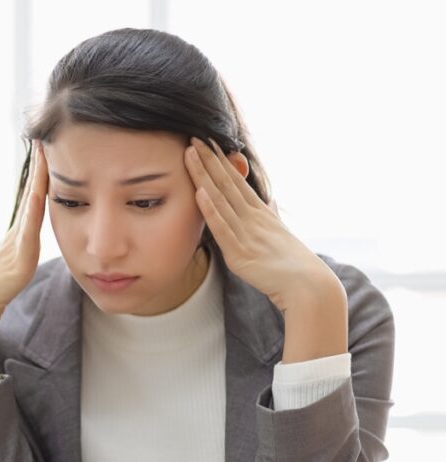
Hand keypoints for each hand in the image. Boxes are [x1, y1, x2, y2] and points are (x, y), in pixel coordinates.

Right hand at [0, 141, 47, 370]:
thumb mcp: (15, 269)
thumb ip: (23, 256)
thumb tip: (27, 251)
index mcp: (19, 234)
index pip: (34, 197)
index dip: (41, 173)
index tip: (47, 149)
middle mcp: (17, 231)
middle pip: (32, 191)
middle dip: (41, 165)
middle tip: (45, 136)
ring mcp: (17, 240)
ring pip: (32, 202)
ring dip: (40, 176)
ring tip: (45, 151)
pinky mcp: (20, 254)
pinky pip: (30, 226)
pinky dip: (36, 205)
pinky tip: (41, 189)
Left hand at [184, 137, 338, 312]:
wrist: (308, 286)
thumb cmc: (292, 264)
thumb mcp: (277, 235)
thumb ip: (268, 219)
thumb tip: (268, 205)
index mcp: (260, 214)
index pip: (236, 182)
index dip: (220, 162)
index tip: (207, 143)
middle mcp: (252, 218)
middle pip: (226, 183)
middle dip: (208, 160)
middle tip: (193, 137)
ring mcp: (245, 233)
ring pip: (220, 198)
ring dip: (204, 175)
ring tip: (190, 154)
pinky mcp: (239, 253)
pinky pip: (222, 228)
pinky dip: (211, 210)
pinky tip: (200, 193)